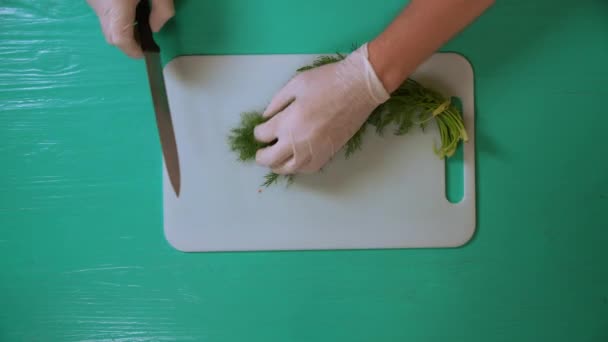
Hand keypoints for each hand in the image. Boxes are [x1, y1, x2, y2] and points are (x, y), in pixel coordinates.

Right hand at [87, 0, 174, 57]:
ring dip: (120, 27)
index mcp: (116, 7)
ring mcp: (92, 2)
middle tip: (143, 38)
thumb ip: (162, 11)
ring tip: (137, 18)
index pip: (120, 39)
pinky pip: (102, 13)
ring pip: (105, 24)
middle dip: (127, 42)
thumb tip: (155, 28)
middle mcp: (100, 6)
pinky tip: (126, 5)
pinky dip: (114, 16)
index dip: (132, 50)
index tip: (144, 54)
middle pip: (111, 35)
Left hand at [253, 43, 389, 174]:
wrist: (358, 88)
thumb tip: (266, 116)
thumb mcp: (295, 84)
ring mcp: (313, 151)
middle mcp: (297, 141)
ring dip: (277, 165)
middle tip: (262, 150)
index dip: (259, 131)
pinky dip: (297, 167)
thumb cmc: (326, 81)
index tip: (262, 127)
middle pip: (269, 159)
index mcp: (286, 122)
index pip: (262, 135)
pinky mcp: (327, 154)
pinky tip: (295, 160)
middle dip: (261, 155)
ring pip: (287, 169)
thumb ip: (277, 102)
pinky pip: (307, 169)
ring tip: (276, 158)